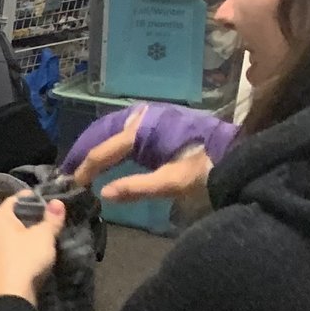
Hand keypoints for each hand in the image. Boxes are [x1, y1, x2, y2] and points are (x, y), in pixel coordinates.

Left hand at [0, 198, 64, 304]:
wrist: (8, 298)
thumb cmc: (25, 260)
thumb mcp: (44, 237)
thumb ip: (51, 218)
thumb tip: (57, 202)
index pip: (15, 200)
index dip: (32, 199)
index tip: (47, 203)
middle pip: (7, 219)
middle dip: (24, 220)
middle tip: (43, 223)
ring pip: (1, 238)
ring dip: (15, 238)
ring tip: (33, 242)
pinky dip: (9, 253)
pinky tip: (21, 259)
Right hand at [68, 104, 220, 205]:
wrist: (239, 152)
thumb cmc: (206, 167)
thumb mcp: (173, 182)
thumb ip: (136, 188)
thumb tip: (103, 194)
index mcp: (142, 130)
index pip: (103, 151)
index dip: (84, 169)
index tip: (72, 186)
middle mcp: (142, 117)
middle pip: (102, 133)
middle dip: (84, 153)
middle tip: (69, 173)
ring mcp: (150, 116)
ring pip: (111, 128)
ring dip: (96, 145)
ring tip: (84, 164)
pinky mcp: (158, 120)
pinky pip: (124, 128)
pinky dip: (110, 141)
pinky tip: (108, 154)